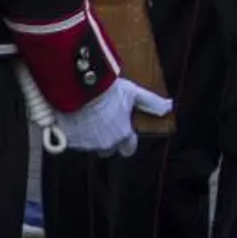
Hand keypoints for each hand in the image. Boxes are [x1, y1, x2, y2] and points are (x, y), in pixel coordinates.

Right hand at [53, 79, 171, 158]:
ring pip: (90, 145)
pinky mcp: (67, 140)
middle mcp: (105, 143)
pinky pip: (71, 142)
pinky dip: (72, 134)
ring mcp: (85, 144)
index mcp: (122, 135)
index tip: (125, 132)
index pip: (129, 149)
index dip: (127, 142)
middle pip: (108, 149)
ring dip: (89, 136)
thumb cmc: (107, 90)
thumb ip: (151, 103)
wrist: (77, 87)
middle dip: (107, 140)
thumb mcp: (133, 93)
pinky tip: (73, 119)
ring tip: (87, 116)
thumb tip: (169, 107)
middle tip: (104, 123)